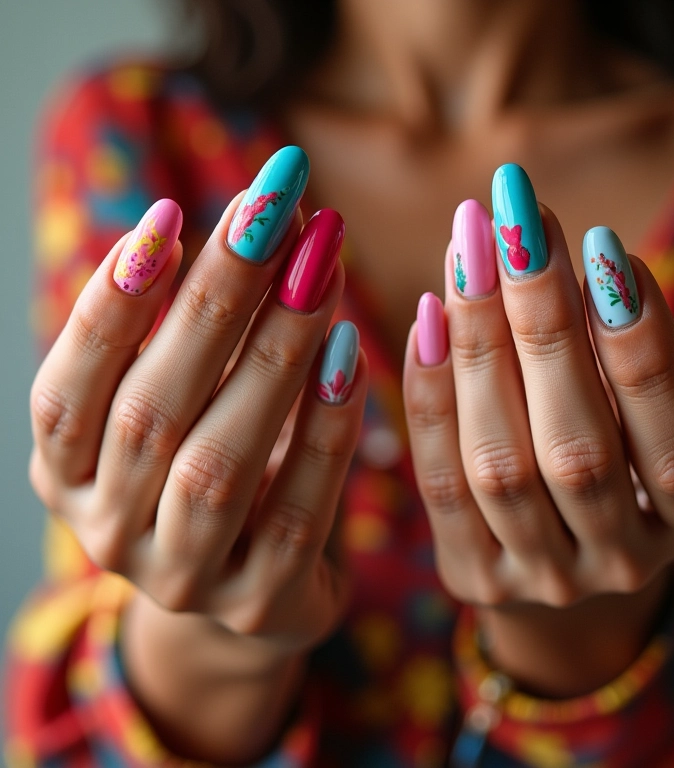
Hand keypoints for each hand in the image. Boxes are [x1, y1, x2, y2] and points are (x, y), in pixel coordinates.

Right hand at [29, 151, 367, 760]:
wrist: (255, 580)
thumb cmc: (216, 464)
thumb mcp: (191, 400)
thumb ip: (211, 324)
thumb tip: (274, 212)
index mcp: (67, 476)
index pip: (66, 394)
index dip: (111, 306)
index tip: (169, 215)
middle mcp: (107, 532)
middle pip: (151, 414)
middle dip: (214, 303)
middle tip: (272, 213)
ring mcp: (182, 579)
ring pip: (219, 463)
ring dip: (273, 355)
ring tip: (319, 267)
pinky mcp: (259, 601)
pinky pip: (297, 510)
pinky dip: (324, 428)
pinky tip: (348, 354)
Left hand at [404, 178, 673, 695]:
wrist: (569, 553)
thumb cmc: (632, 463)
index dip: (642, 348)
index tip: (605, 246)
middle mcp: (622, 561)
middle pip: (578, 449)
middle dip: (547, 324)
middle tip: (517, 218)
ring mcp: (542, 576)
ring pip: (500, 465)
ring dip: (480, 348)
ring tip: (467, 249)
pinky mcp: (473, 574)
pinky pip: (441, 486)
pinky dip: (431, 400)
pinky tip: (427, 318)